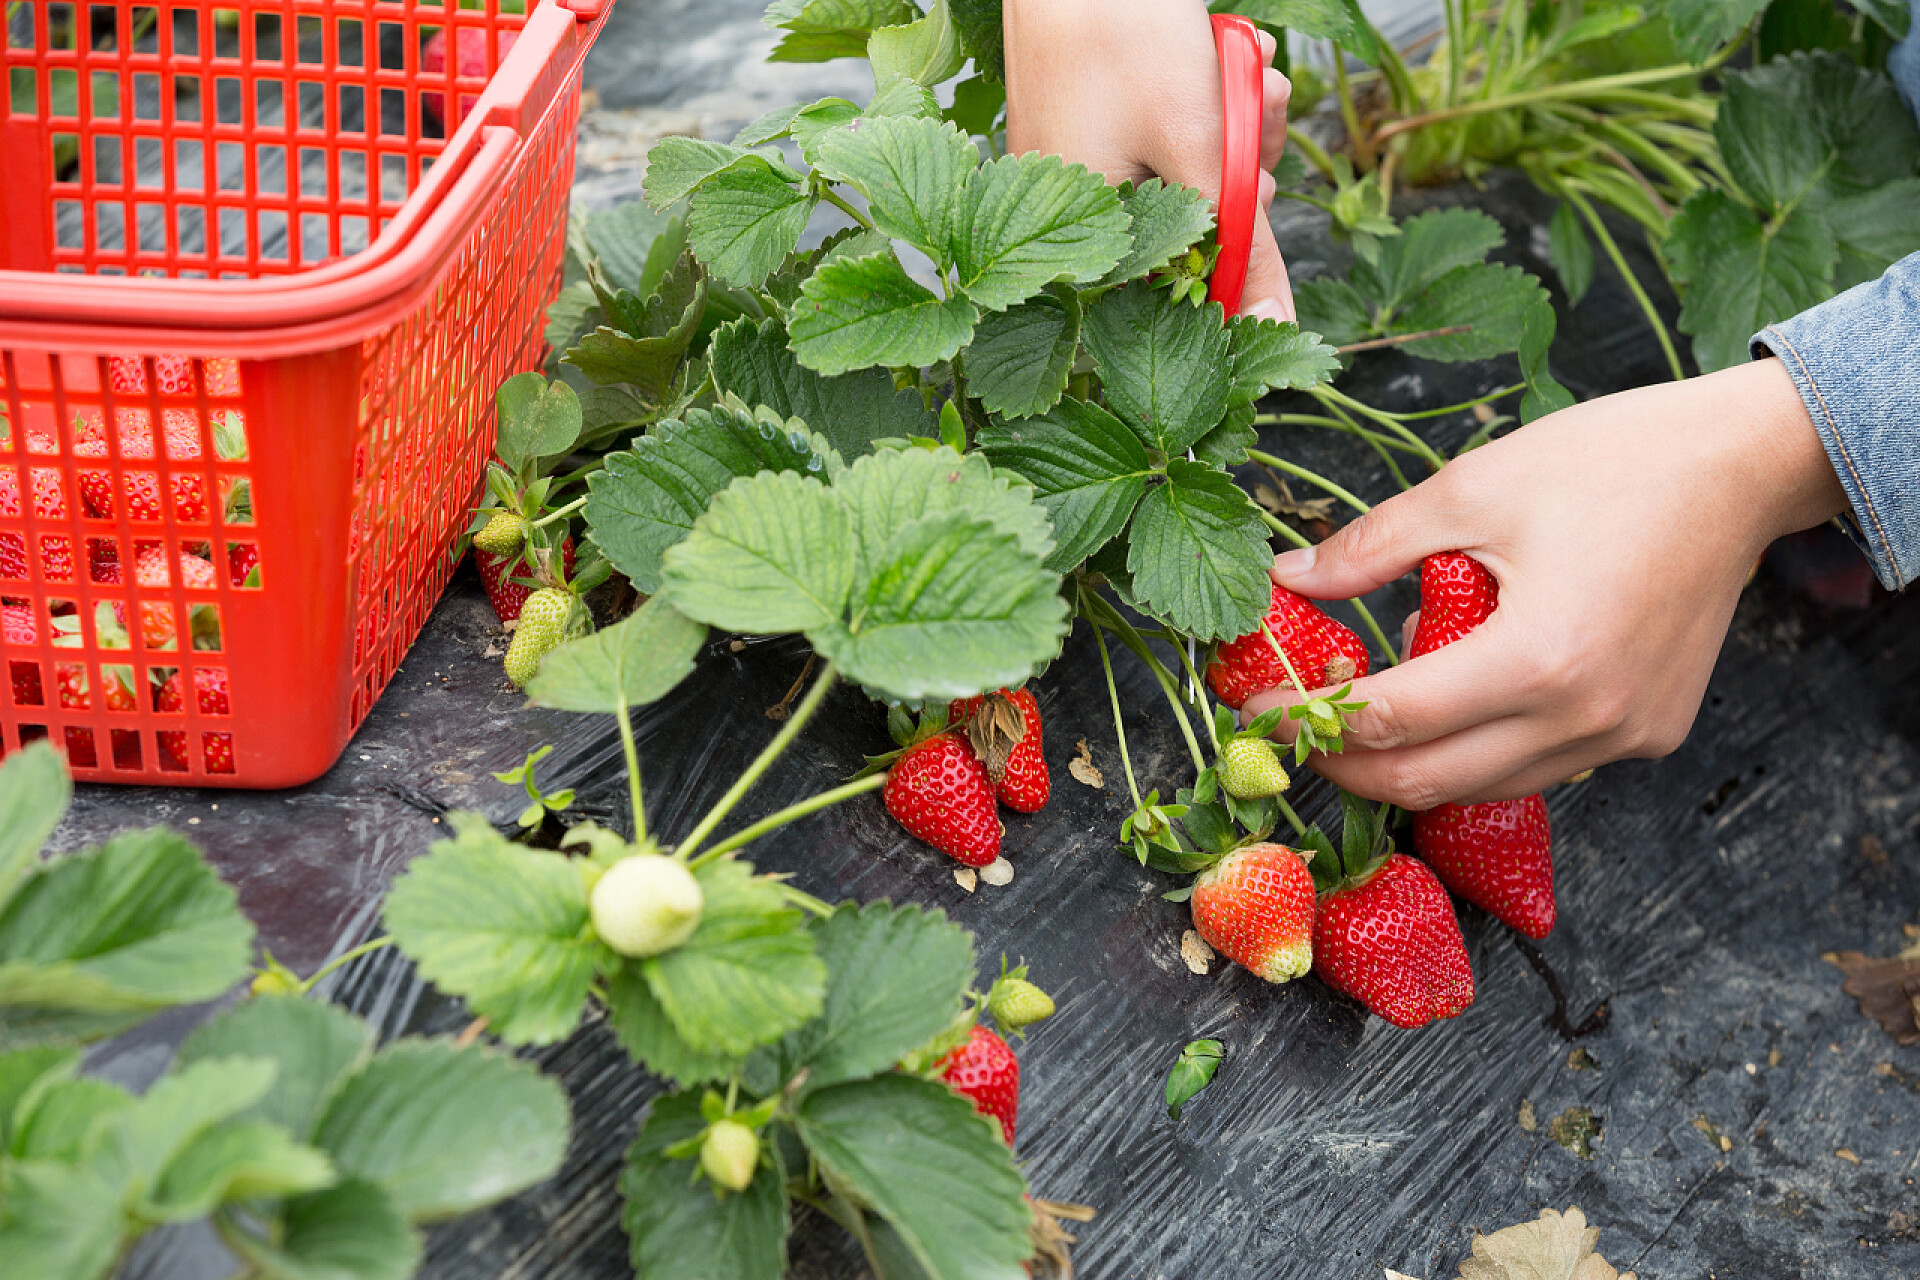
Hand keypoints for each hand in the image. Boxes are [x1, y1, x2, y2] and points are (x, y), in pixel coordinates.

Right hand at [1003, 0, 1295, 320]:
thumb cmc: (1123, 33)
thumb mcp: (1201, 144)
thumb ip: (1242, 245)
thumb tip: (1271, 326)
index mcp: (1079, 237)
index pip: (1172, 292)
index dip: (1233, 255)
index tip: (1260, 205)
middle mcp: (1071, 210)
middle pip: (1188, 231)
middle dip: (1241, 174)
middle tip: (1255, 116)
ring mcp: (1080, 164)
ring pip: (1187, 176)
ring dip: (1236, 128)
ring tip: (1245, 72)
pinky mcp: (1093, 126)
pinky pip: (1165, 138)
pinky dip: (1207, 104)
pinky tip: (1226, 60)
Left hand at [1243, 359, 1849, 806]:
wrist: (1740, 465)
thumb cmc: (1613, 462)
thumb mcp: (1472, 489)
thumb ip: (1371, 547)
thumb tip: (1288, 577)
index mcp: (1538, 657)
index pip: (1392, 719)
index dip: (1310, 720)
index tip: (1255, 710)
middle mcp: (1585, 718)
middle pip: (1431, 779)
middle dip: (1347, 766)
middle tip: (1292, 733)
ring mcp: (1624, 736)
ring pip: (1486, 786)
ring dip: (1415, 762)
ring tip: (1363, 714)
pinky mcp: (1649, 733)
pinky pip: (1542, 765)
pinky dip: (1483, 747)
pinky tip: (1454, 697)